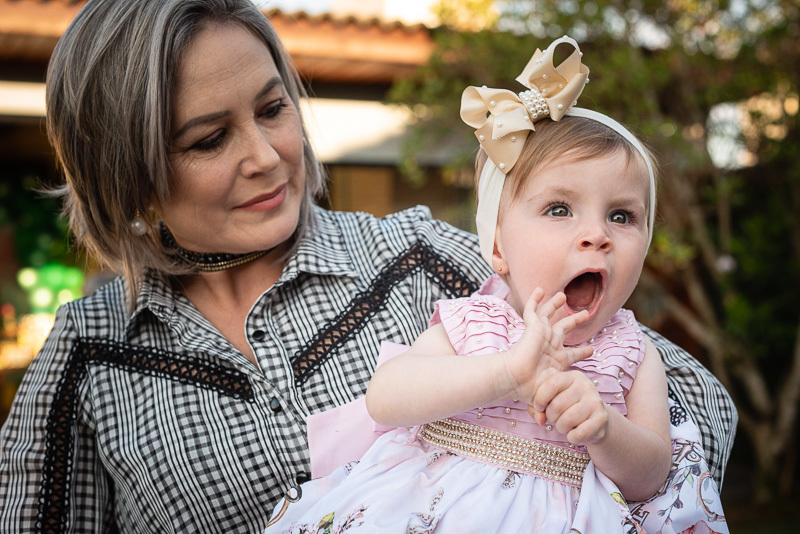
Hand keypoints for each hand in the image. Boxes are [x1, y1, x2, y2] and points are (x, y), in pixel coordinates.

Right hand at [498, 288, 592, 405]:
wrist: (515, 378)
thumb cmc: (529, 388)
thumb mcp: (547, 395)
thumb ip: (545, 407)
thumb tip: (542, 424)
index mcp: (556, 360)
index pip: (572, 354)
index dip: (582, 351)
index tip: (592, 349)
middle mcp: (550, 345)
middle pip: (564, 329)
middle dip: (575, 322)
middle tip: (586, 314)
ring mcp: (541, 335)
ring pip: (551, 316)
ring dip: (557, 306)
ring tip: (565, 297)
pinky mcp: (533, 328)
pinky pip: (534, 310)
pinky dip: (536, 300)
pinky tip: (539, 290)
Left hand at [531, 370, 609, 444]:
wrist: (594, 420)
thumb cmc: (566, 407)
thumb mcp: (550, 400)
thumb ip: (537, 406)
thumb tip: (540, 419)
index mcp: (572, 376)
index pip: (551, 383)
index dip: (540, 399)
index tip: (539, 407)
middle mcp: (586, 386)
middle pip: (557, 405)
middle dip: (551, 417)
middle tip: (556, 418)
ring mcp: (595, 402)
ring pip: (567, 420)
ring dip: (561, 428)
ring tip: (565, 425)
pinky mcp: (601, 419)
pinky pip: (579, 433)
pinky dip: (572, 437)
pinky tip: (574, 432)